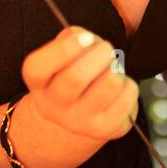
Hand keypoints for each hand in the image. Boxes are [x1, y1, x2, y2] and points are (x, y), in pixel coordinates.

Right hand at [21, 26, 139, 142]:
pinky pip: (126, 98)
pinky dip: (128, 85)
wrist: (79, 114)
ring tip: (113, 68)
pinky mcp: (104, 130)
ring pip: (108, 85)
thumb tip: (87, 40)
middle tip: (106, 49)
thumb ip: (72, 37)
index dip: (63, 49)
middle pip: (75, 77)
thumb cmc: (72, 71)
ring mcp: (79, 122)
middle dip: (99, 54)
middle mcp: (53, 107)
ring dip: (116, 69)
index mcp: (38, 83)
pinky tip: (120, 87)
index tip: (86, 38)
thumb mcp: (64, 51)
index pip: (38, 68)